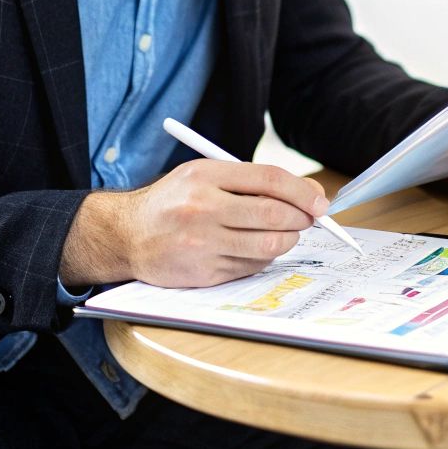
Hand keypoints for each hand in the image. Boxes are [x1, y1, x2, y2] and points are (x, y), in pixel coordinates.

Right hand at [60, 160, 327, 287]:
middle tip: (310, 219)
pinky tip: (254, 248)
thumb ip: (247, 181)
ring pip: (268, 246)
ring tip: (285, 233)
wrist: (127, 235)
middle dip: (303, 218)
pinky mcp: (204, 273)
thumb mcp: (202, 175)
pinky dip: (264, 258)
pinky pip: (252, 267)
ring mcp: (203, 244)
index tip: (321, 200)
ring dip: (288, 240)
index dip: (303, 191)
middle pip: (274, 215)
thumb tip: (305, 194)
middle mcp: (203, 209)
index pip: (270, 180)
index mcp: (205, 176)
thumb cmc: (173, 202)